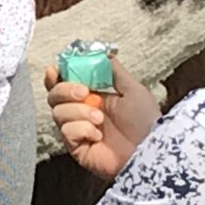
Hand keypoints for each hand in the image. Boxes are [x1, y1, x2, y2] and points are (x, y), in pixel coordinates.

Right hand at [44, 60, 158, 181]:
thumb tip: (104, 53)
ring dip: (79, 112)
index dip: (56, 76)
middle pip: (54, 96)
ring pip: (58, 113)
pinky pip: (67, 132)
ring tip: (100, 119)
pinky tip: (97, 135)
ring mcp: (78, 131)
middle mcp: (82, 113)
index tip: (55, 70)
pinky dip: (81, 129)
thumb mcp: (133, 90)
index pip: (64, 83)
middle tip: (84, 92)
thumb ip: (114, 71)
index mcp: (93, 97)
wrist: (150, 151)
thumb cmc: (146, 122)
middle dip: (65, 90)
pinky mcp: (77, 148)